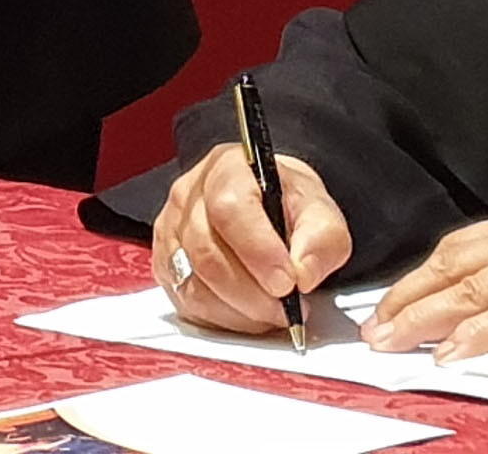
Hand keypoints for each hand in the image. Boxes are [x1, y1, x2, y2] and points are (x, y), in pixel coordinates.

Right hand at [151, 142, 351, 335]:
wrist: (266, 208)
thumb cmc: (286, 205)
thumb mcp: (320, 211)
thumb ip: (322, 237)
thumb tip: (303, 273)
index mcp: (227, 168)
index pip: (230, 208)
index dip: (258, 251)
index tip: (287, 283)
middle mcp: (189, 196)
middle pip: (207, 254)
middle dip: (253, 294)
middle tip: (287, 308)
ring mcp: (171, 231)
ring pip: (194, 286)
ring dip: (240, 312)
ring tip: (273, 312)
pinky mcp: (165, 265)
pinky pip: (187, 304)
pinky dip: (223, 319)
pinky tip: (248, 313)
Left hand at [360, 207, 487, 360]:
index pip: (458, 252)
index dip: (418, 279)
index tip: (387, 304)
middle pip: (452, 268)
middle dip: (407, 299)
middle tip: (373, 330)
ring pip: (472, 290)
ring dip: (427, 318)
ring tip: (394, 342)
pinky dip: (479, 334)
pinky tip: (452, 352)